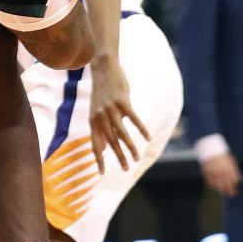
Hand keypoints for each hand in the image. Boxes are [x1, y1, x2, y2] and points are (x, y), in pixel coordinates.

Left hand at [88, 54, 150, 172]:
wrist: (103, 68)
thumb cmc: (101, 91)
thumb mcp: (96, 110)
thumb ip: (100, 128)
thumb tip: (104, 148)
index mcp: (93, 120)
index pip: (95, 144)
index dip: (98, 159)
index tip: (101, 174)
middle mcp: (100, 116)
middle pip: (110, 141)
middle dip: (118, 157)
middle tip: (126, 170)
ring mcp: (111, 109)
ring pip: (122, 133)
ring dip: (130, 147)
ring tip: (137, 159)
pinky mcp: (122, 102)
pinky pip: (134, 119)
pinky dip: (141, 129)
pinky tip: (148, 137)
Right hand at [201, 151, 240, 197]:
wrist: (210, 147)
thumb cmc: (222, 155)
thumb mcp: (231, 161)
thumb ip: (235, 170)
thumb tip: (240, 180)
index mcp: (228, 167)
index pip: (232, 181)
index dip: (234, 188)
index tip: (235, 192)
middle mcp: (221, 170)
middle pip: (226, 184)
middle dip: (229, 191)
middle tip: (230, 195)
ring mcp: (213, 171)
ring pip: (218, 185)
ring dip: (221, 190)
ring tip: (223, 193)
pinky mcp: (207, 171)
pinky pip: (210, 181)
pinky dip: (213, 185)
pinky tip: (215, 187)